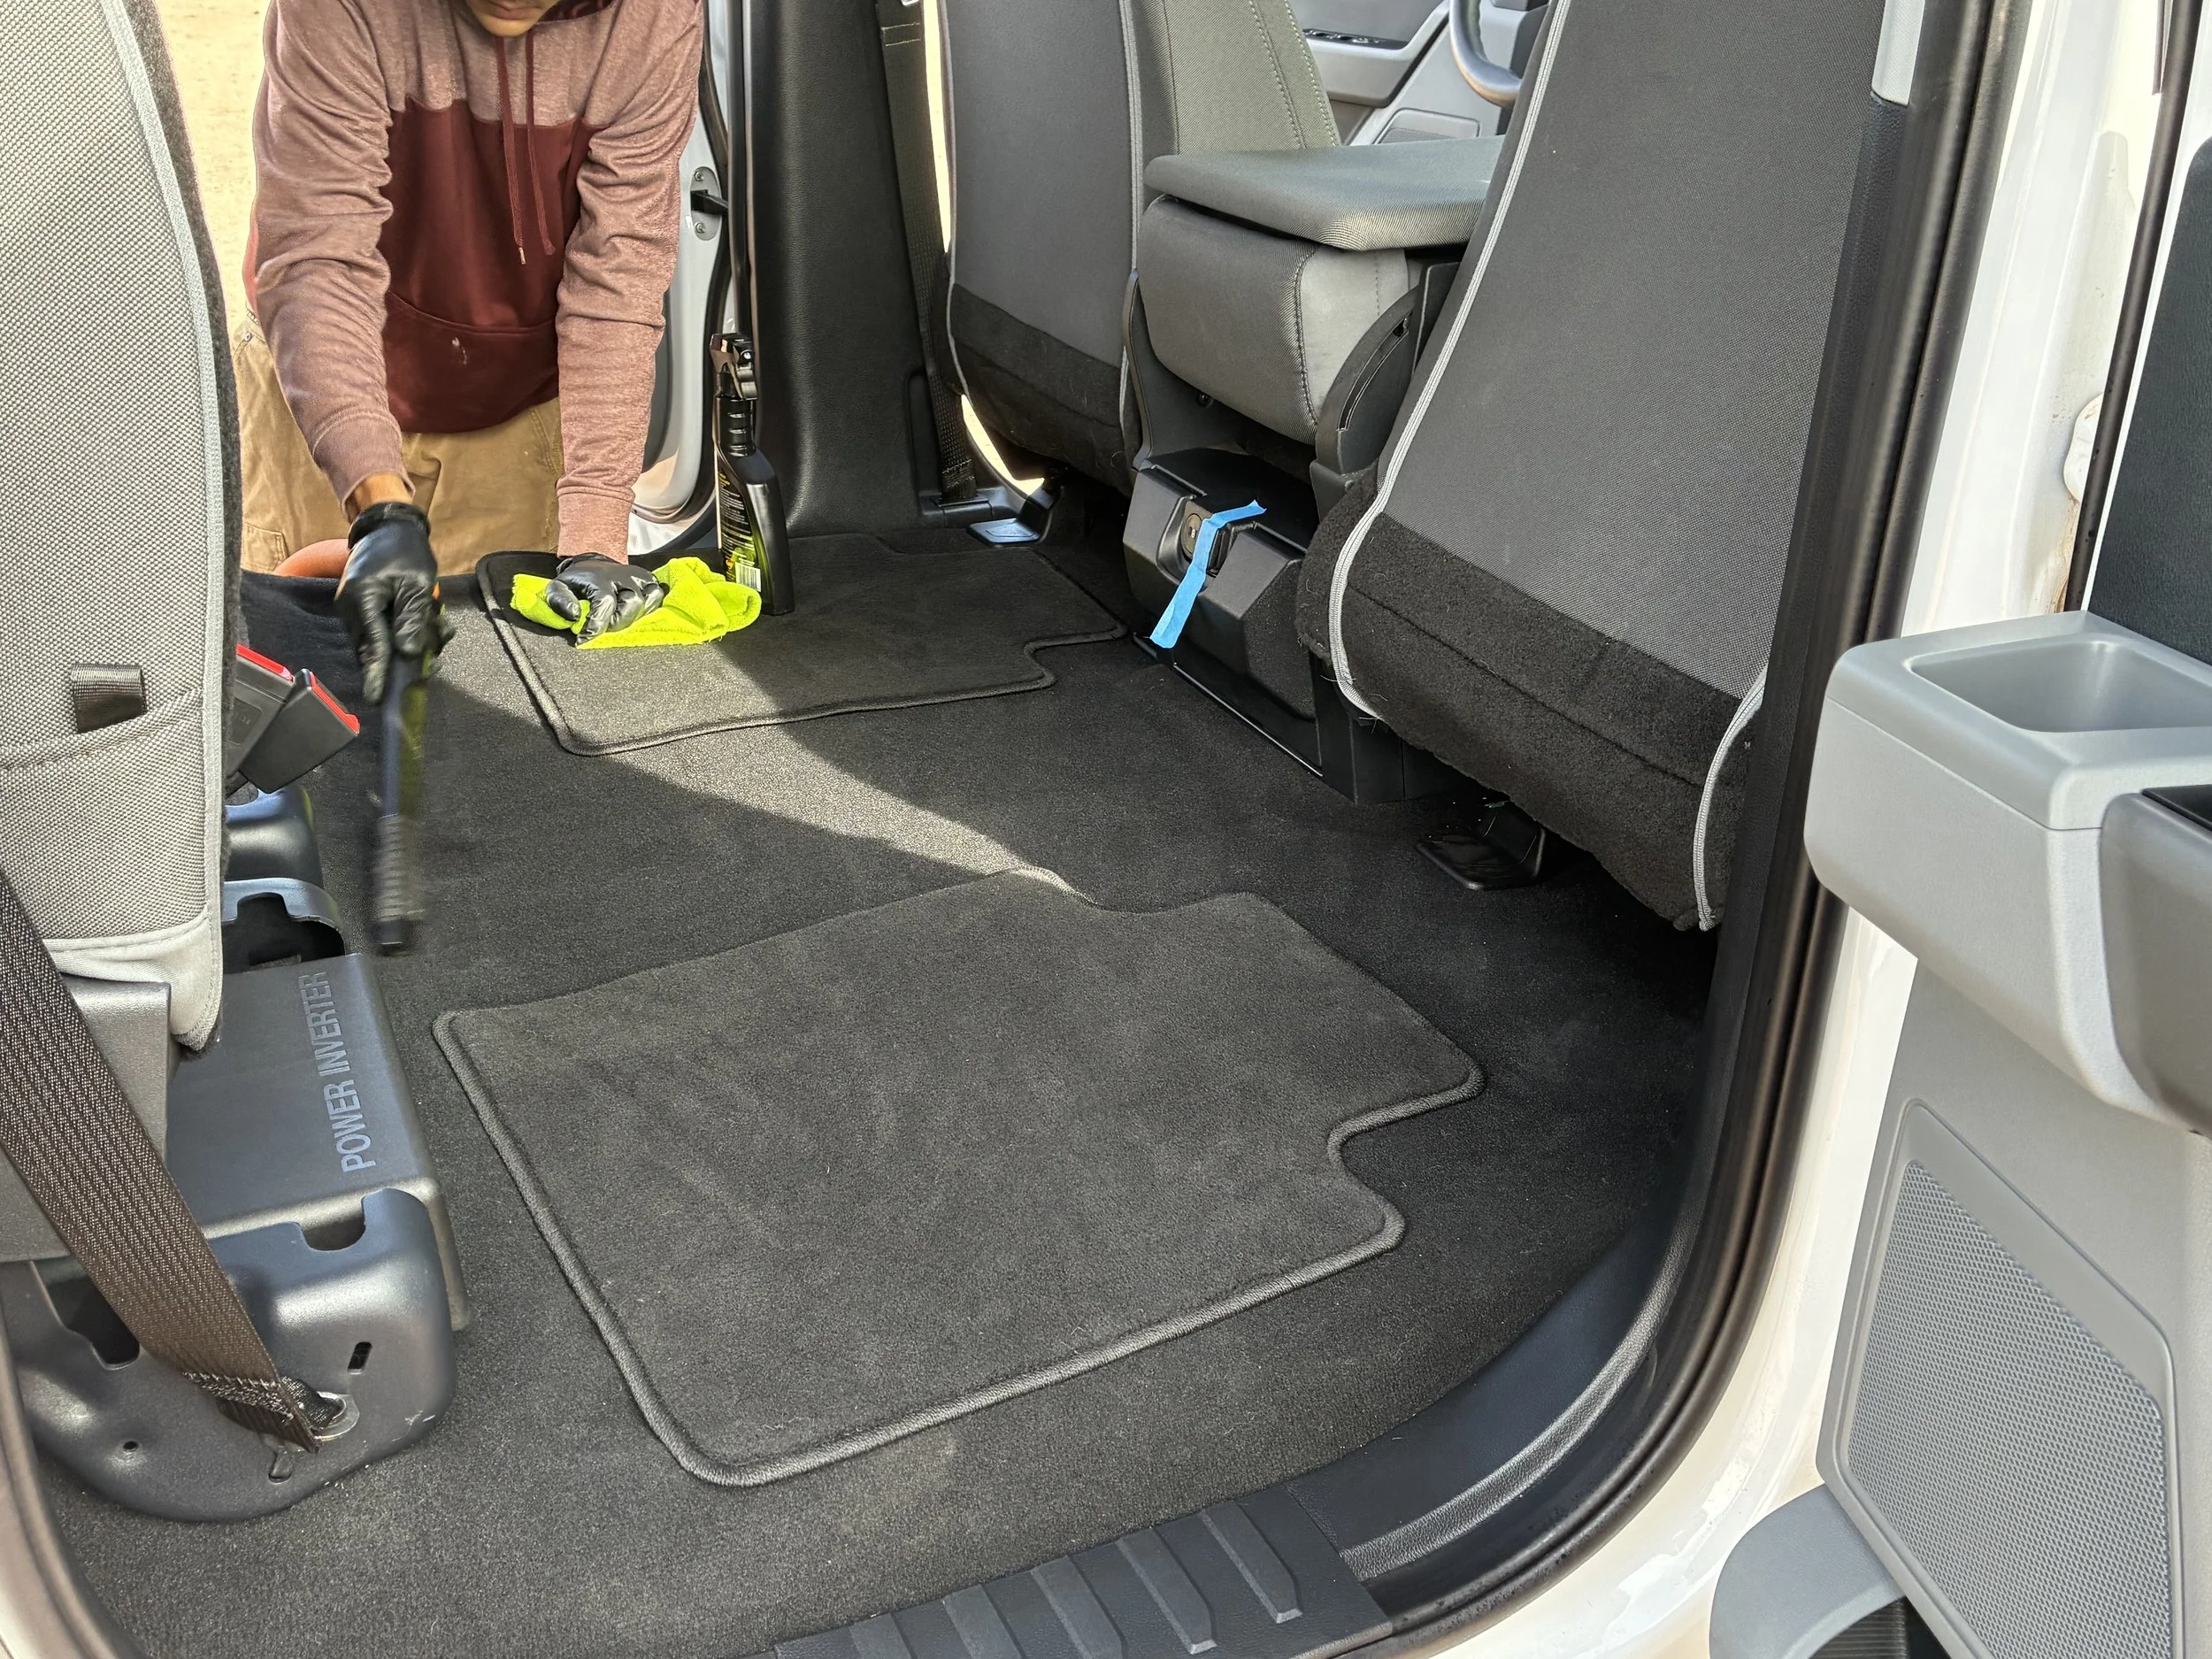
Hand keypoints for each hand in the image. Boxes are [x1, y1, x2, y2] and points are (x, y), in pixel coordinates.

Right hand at [339, 501, 450, 701]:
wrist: (387, 529)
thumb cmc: (404, 552)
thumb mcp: (417, 585)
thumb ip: (413, 619)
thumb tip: (407, 652)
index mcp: (361, 600)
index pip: (373, 645)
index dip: (378, 673)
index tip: (377, 698)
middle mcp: (351, 609)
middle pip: (376, 649)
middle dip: (405, 657)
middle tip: (432, 658)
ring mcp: (355, 610)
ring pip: (382, 642)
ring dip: (411, 641)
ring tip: (437, 627)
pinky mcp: (363, 610)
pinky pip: (383, 631)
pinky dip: (405, 631)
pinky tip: (430, 623)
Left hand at [538, 553, 664, 642]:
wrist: (592, 564)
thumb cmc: (577, 581)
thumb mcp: (558, 587)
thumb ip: (559, 601)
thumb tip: (575, 615)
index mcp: (599, 578)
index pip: (605, 603)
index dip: (596, 626)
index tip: (583, 639)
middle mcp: (623, 576)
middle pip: (632, 603)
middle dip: (618, 622)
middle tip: (604, 627)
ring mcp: (638, 577)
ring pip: (649, 599)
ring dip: (635, 616)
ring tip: (618, 620)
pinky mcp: (649, 579)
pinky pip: (657, 596)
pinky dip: (649, 607)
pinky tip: (634, 613)